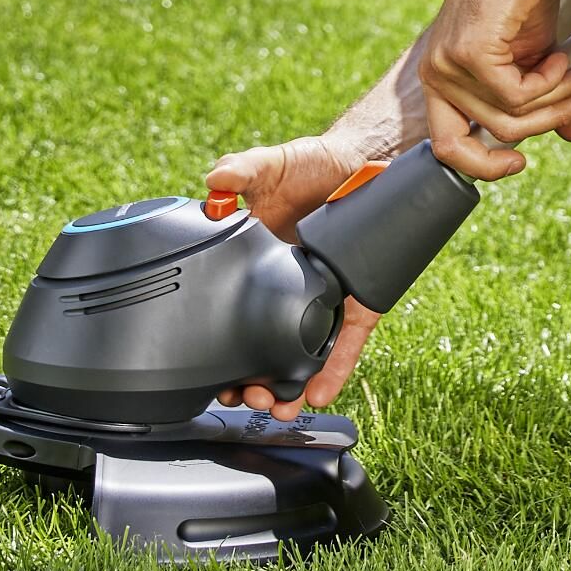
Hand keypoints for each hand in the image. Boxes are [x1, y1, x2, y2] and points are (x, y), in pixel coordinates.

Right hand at [201, 134, 382, 419]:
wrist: (361, 161)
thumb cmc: (307, 166)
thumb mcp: (268, 165)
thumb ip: (240, 170)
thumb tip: (214, 184)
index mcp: (259, 266)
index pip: (233, 316)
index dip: (220, 349)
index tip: (210, 376)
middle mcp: (288, 288)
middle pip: (266, 344)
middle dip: (252, 378)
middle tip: (243, 396)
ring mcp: (324, 295)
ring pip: (304, 351)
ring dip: (290, 384)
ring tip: (278, 409)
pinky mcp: (359, 296)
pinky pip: (348, 336)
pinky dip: (336, 365)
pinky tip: (320, 392)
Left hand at [419, 0, 570, 179]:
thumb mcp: (538, 58)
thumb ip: (547, 98)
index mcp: (441, 80)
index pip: (448, 146)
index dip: (483, 165)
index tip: (520, 162)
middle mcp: (435, 75)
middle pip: (496, 134)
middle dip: (549, 120)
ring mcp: (447, 64)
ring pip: (512, 116)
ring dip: (561, 98)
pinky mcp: (469, 53)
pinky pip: (517, 95)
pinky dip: (550, 82)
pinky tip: (563, 56)